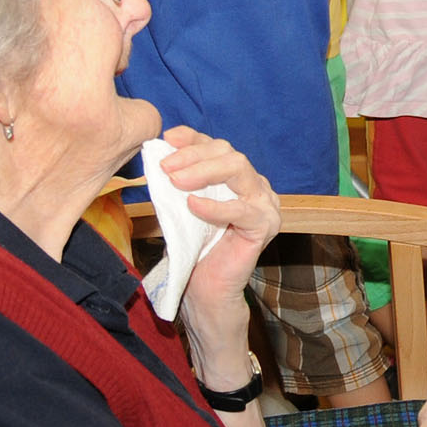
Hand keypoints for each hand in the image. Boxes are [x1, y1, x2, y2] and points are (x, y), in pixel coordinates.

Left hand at [158, 128, 279, 311]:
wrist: (204, 288)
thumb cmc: (194, 246)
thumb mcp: (182, 206)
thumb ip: (179, 181)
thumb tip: (160, 156)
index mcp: (238, 178)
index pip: (218, 148)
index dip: (193, 139)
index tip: (167, 138)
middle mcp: (256, 186)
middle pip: (230, 155)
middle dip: (195, 155)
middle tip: (167, 167)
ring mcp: (265, 204)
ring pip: (239, 171)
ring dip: (204, 172)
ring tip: (176, 181)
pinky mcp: (265, 226)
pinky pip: (241, 210)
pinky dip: (215, 206)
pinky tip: (193, 205)